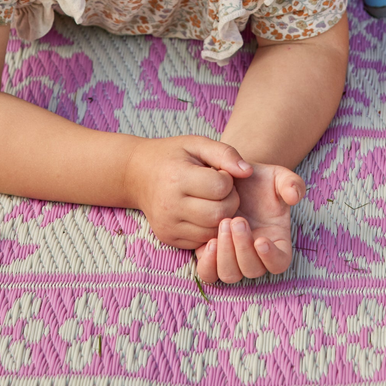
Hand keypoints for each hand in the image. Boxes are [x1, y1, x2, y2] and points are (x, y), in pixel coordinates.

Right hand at [123, 135, 250, 249]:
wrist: (137, 173)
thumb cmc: (172, 156)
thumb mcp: (196, 143)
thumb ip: (225, 153)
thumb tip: (248, 171)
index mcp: (177, 177)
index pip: (220, 187)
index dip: (228, 179)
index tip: (220, 173)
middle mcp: (170, 205)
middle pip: (219, 214)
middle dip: (230, 201)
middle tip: (222, 190)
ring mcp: (168, 225)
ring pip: (212, 232)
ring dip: (221, 217)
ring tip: (213, 201)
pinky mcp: (168, 239)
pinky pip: (200, 242)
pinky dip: (208, 229)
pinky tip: (203, 212)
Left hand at [195, 163, 304, 283]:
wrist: (232, 176)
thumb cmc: (259, 180)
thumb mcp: (278, 175)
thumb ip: (291, 183)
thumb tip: (294, 196)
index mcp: (276, 241)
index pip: (279, 263)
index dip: (271, 257)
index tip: (261, 240)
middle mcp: (254, 254)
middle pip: (252, 270)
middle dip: (243, 248)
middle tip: (237, 220)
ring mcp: (233, 256)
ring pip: (230, 274)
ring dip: (226, 254)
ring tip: (223, 224)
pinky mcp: (212, 254)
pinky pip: (209, 272)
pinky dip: (208, 263)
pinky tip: (209, 240)